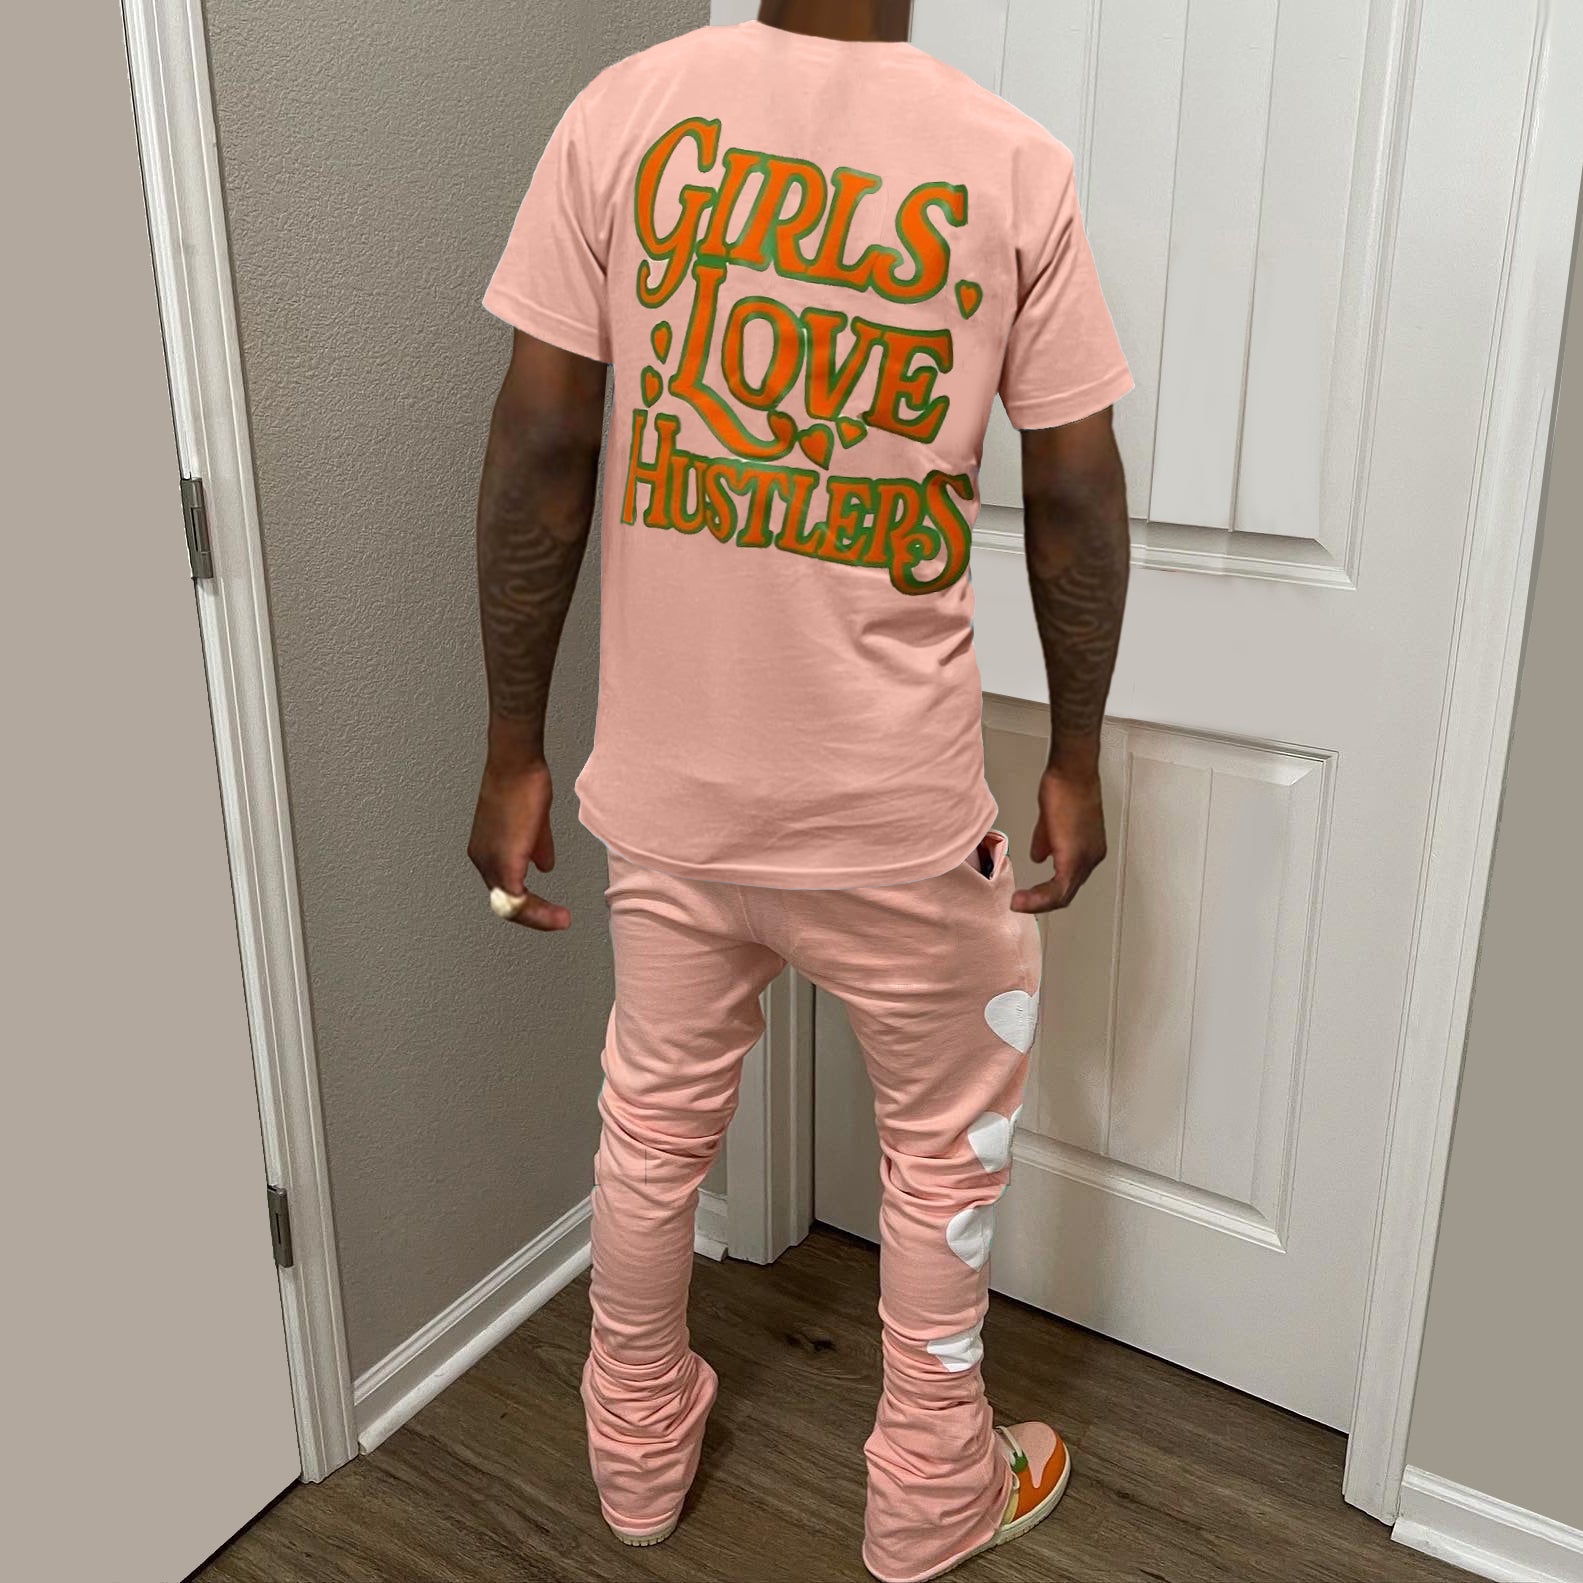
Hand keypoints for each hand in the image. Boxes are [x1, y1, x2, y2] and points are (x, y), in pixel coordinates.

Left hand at [467, 754, 569, 930]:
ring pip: (511, 905)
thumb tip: (545, 866)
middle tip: (559, 920)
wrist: (517, 764)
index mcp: (487, 851)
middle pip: (506, 903)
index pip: (504, 889)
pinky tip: (556, 913)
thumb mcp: (533, 823)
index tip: (551, 910)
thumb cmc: (523, 784)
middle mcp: (482, 859)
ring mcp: (491, 861)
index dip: (529, 904)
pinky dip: (538, 911)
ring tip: (561, 919)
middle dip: (536, 916)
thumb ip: (538, 847)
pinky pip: (517, 899)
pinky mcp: (505, 861)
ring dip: (539, 916)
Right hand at [1011, 765, 1106, 913]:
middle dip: (1041, 902)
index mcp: (1089, 850)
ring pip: (1063, 895)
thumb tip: (1038, 857)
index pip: (1069, 881)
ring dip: (1037, 903)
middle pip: (1067, 892)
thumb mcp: (1051, 821)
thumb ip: (1046, 842)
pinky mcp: (1074, 858)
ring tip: (1018, 904)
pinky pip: (1058, 889)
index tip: (1028, 895)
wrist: (1072, 772)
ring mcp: (1086, 859)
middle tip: (1020, 904)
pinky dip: (1038, 898)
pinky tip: (1022, 899)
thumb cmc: (1065, 786)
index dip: (1047, 891)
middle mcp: (1092, 858)